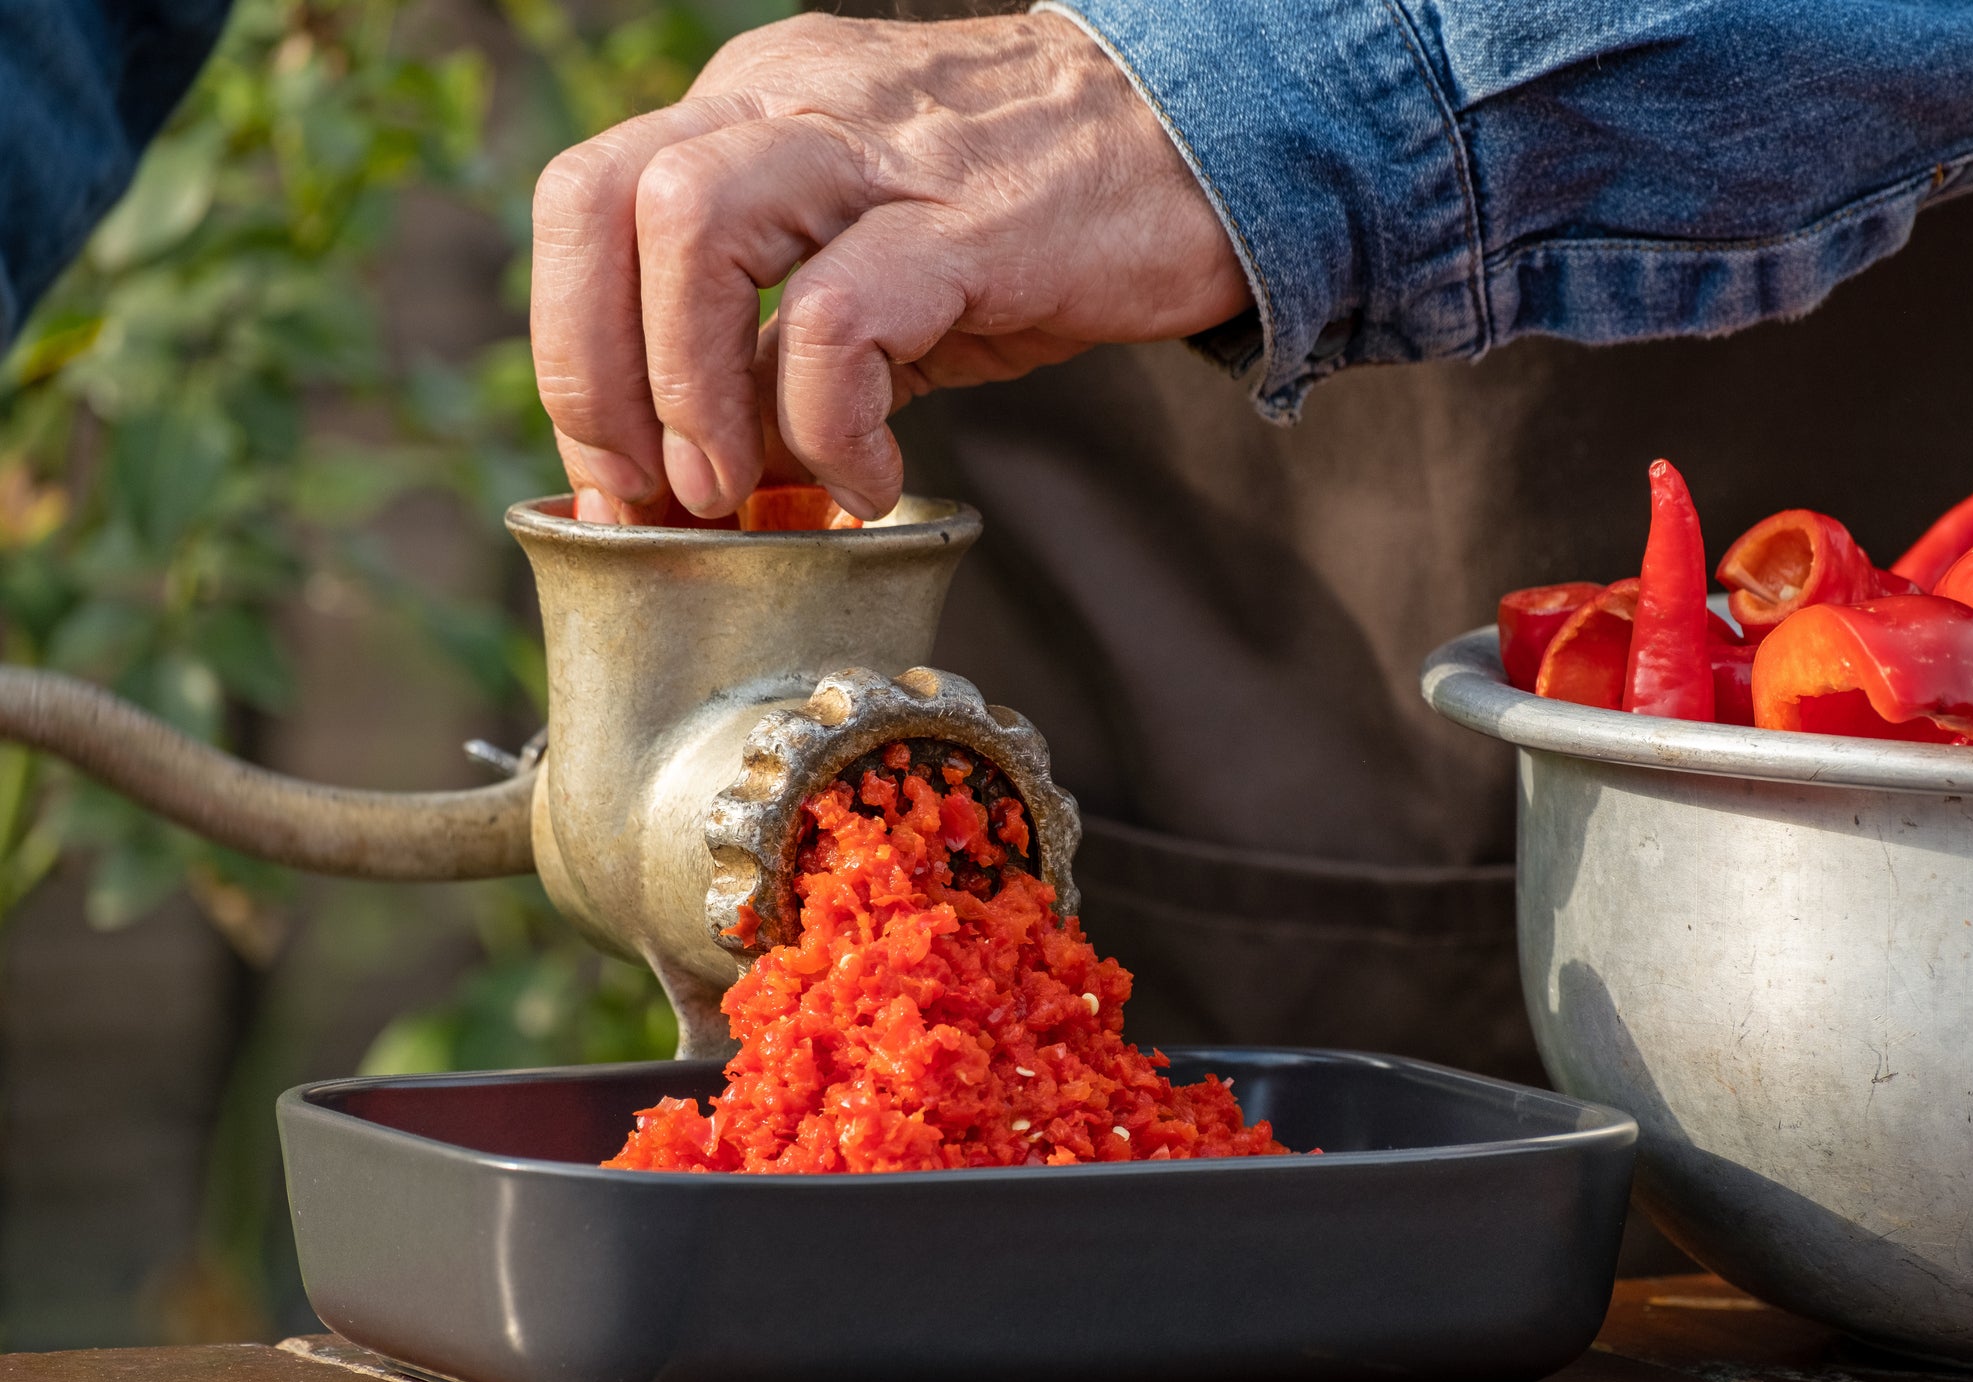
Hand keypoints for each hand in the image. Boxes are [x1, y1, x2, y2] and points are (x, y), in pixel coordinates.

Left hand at [531, 11, 1251, 524]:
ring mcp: (879, 152)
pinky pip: (839, 316)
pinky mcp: (968, 220)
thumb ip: (782, 347)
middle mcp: (792, 105)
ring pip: (690, 227)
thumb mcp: (882, 263)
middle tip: (654, 492)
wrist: (1208, 146)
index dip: (571, 351)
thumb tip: (706, 472)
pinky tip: (868, 480)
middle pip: (600, 199)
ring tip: (740, 489)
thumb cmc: (1041, 217)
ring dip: (686, 388)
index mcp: (753, 105)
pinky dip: (827, 422)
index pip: (587, 204)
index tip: (617, 477)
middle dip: (592, 372)